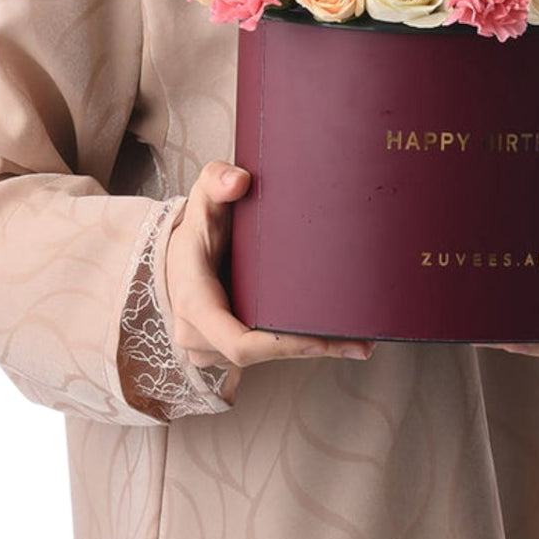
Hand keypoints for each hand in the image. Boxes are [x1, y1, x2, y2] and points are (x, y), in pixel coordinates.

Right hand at [165, 160, 375, 368]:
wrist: (179, 253)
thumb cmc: (196, 226)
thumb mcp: (204, 198)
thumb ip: (217, 180)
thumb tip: (238, 181)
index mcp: (194, 302)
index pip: (238, 342)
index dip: (281, 347)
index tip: (320, 341)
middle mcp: (197, 335)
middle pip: (262, 355)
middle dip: (311, 349)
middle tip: (359, 344)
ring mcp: (209, 349)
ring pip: (265, 359)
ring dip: (308, 351)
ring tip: (356, 343)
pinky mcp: (223, 352)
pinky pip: (261, 356)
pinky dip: (294, 348)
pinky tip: (332, 341)